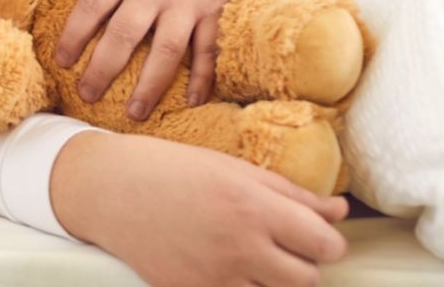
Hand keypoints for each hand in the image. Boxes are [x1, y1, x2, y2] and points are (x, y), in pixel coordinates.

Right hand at [51, 132, 348, 286]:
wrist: (105, 189)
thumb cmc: (167, 169)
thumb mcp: (231, 168)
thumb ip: (289, 192)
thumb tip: (338, 211)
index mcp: (253, 205)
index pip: (326, 244)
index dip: (325, 240)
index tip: (311, 234)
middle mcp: (239, 244)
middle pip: (307, 279)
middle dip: (301, 264)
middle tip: (278, 246)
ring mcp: (213, 275)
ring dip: (269, 281)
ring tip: (246, 256)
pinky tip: (217, 266)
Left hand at [53, 0, 257, 119]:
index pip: (91, 7)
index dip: (73, 35)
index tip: (61, 61)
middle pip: (124, 34)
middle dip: (103, 68)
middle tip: (87, 95)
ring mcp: (185, 3)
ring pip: (166, 49)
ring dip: (150, 84)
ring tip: (134, 113)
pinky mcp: (213, 12)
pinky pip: (208, 48)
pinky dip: (203, 76)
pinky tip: (193, 101)